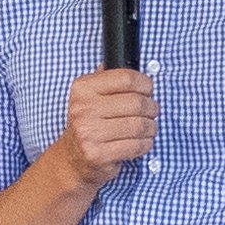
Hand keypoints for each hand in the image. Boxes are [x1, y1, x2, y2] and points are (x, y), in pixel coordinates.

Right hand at [55, 67, 157, 186]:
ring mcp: (88, 132)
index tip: (148, 90)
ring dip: (151, 127)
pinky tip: (142, 142)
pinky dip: (145, 144)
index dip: (145, 84)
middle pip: (136, 102)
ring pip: (139, 125)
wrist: (72, 158)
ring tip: (149, 128)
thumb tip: (131, 66)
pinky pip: (135, 146)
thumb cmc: (89, 124)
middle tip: (152, 112)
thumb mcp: (90, 96)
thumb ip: (107, 79)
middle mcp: (83, 108)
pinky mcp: (97, 154)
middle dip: (151, 108)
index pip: (126, 78)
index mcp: (83, 88)